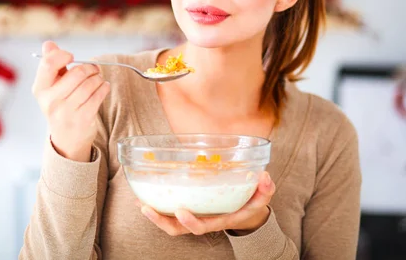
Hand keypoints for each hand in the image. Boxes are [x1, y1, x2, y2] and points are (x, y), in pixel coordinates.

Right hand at [32, 41, 109, 161]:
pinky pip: (98, 95)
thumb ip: (51, 64)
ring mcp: (66, 111)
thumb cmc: (60, 106)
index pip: (48, 64)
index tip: (71, 57)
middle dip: (89, 68)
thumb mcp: (51, 87)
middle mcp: (50, 101)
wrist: (66, 139)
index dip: (62, 55)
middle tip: (93, 69)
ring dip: (98, 78)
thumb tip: (48, 44)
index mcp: (40, 90)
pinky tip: (103, 87)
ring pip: (89, 84)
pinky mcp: (83, 119)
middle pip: (75, 73)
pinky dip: (104, 87)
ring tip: (98, 78)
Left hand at [139, 171, 275, 235]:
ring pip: (170, 223)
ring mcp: (194, 216)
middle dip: (161, 221)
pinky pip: (169, 211)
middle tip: (147, 208)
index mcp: (220, 220)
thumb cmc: (251, 201)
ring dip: (154, 215)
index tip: (181, 211)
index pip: (202, 226)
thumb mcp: (262, 196)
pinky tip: (143, 193)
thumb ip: (265, 188)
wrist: (246, 209)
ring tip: (140, 202)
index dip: (190, 222)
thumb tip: (265, 177)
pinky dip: (156, 204)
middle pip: (177, 229)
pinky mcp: (188, 208)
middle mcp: (203, 221)